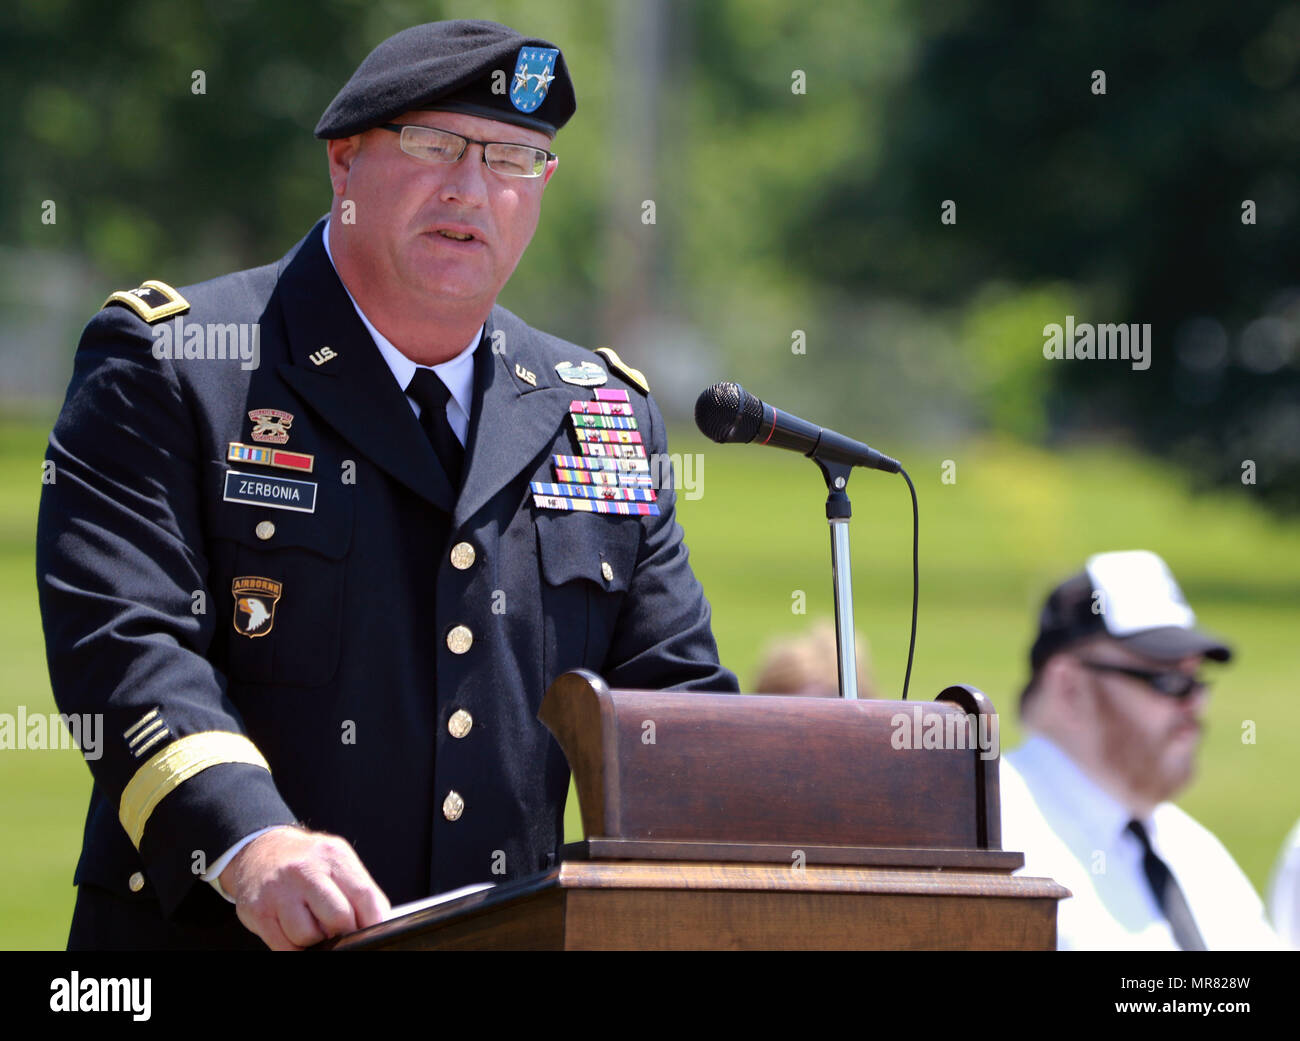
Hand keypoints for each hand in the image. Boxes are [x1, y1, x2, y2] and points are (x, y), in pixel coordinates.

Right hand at [219, 825, 389, 949]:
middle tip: (338, 931)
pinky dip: (295, 948)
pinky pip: (284, 947)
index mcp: (332, 855)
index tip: (371, 931)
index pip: (363, 895)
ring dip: (315, 941)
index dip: (372, 921)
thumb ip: (358, 889)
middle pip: (338, 919)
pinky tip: (295, 933)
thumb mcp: (337, 862)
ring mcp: (279, 891)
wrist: (260, 851)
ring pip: (308, 936)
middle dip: (343, 932)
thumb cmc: (306, 861)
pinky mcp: (259, 911)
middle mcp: (305, 870)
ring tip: (313, 926)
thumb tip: (378, 922)